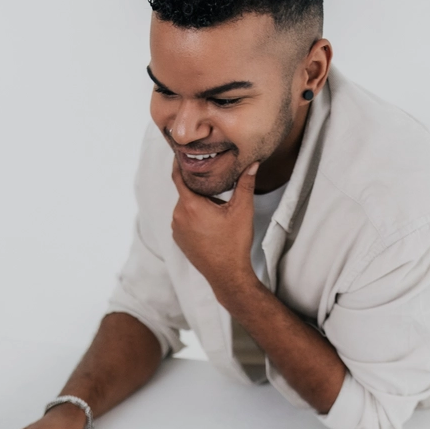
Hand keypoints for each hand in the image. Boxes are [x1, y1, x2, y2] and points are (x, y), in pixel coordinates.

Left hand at [171, 159, 259, 300]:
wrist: (227, 275)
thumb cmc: (234, 243)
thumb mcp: (243, 210)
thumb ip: (245, 184)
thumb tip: (253, 163)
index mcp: (191, 205)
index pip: (178, 176)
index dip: (179, 163)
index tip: (182, 153)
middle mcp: (178, 215)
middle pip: (186, 192)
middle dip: (200, 188)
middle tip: (217, 187)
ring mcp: (177, 229)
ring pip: (185, 206)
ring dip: (198, 203)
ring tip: (217, 209)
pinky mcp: (179, 239)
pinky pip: (184, 220)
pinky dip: (194, 217)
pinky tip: (210, 224)